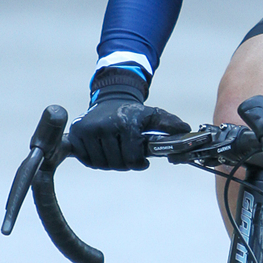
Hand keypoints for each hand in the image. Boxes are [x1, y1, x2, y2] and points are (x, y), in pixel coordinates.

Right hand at [67, 68, 189, 169]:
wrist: (111, 98)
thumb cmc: (134, 112)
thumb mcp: (153, 115)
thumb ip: (169, 123)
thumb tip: (186, 130)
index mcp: (124, 124)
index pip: (131, 159)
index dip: (138, 163)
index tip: (142, 162)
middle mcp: (104, 127)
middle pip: (116, 164)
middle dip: (125, 163)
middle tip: (128, 155)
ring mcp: (88, 130)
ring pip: (101, 164)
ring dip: (110, 162)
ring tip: (116, 152)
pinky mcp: (76, 134)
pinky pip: (87, 160)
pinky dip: (95, 160)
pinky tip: (103, 150)